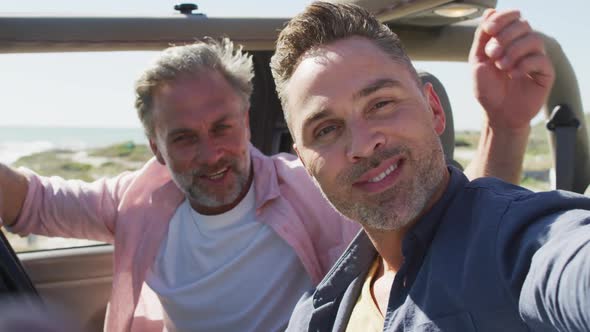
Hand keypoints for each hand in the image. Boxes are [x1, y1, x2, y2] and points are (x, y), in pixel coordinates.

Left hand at [469, 9, 554, 130]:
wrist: (497, 114)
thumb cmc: (487, 89)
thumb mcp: (477, 61)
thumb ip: (482, 38)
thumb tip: (489, 12)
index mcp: (507, 41)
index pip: (512, 18)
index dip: (503, 18)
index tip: (490, 29)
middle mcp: (523, 46)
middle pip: (523, 25)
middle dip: (505, 36)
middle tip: (493, 54)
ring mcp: (535, 58)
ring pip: (534, 39)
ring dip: (514, 51)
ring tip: (501, 66)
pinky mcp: (545, 73)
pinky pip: (541, 60)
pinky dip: (524, 65)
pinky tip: (513, 75)